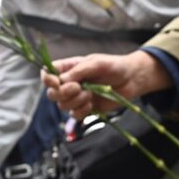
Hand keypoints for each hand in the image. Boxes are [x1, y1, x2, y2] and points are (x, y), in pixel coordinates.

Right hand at [43, 50, 171, 118]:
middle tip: (78, 87)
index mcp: (68, 69)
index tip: (56, 82)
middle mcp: (69, 83)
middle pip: (51, 93)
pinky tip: (91, 104)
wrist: (131, 80)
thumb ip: (78, 72)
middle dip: (62, 93)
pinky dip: (81, 111)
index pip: (47, 74)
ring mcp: (76, 97)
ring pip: (62, 105)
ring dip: (75, 101)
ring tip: (90, 94)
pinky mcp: (85, 109)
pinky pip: (74, 115)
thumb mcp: (95, 63)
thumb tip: (61, 81)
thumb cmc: (113, 66)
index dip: (47, 80)